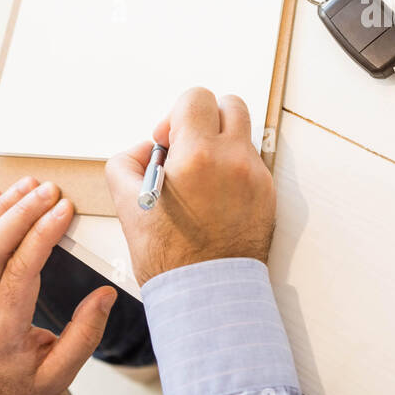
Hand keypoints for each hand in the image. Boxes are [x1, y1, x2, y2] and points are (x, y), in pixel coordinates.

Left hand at [0, 176, 115, 394]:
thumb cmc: (22, 381)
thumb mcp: (59, 372)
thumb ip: (84, 335)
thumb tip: (105, 296)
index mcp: (6, 327)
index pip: (21, 271)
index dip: (42, 235)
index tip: (64, 210)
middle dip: (22, 211)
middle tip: (50, 191)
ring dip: (3, 206)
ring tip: (30, 185)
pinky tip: (0, 194)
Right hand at [106, 87, 275, 286]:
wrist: (207, 296)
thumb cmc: (168, 256)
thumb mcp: (127, 204)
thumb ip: (127, 161)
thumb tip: (146, 150)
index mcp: (200, 155)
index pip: (196, 98)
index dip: (175, 115)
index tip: (168, 142)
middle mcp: (235, 160)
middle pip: (229, 105)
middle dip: (205, 119)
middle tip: (188, 148)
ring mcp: (256, 178)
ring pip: (242, 135)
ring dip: (221, 143)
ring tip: (201, 175)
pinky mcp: (268, 196)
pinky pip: (251, 164)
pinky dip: (233, 169)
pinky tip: (215, 197)